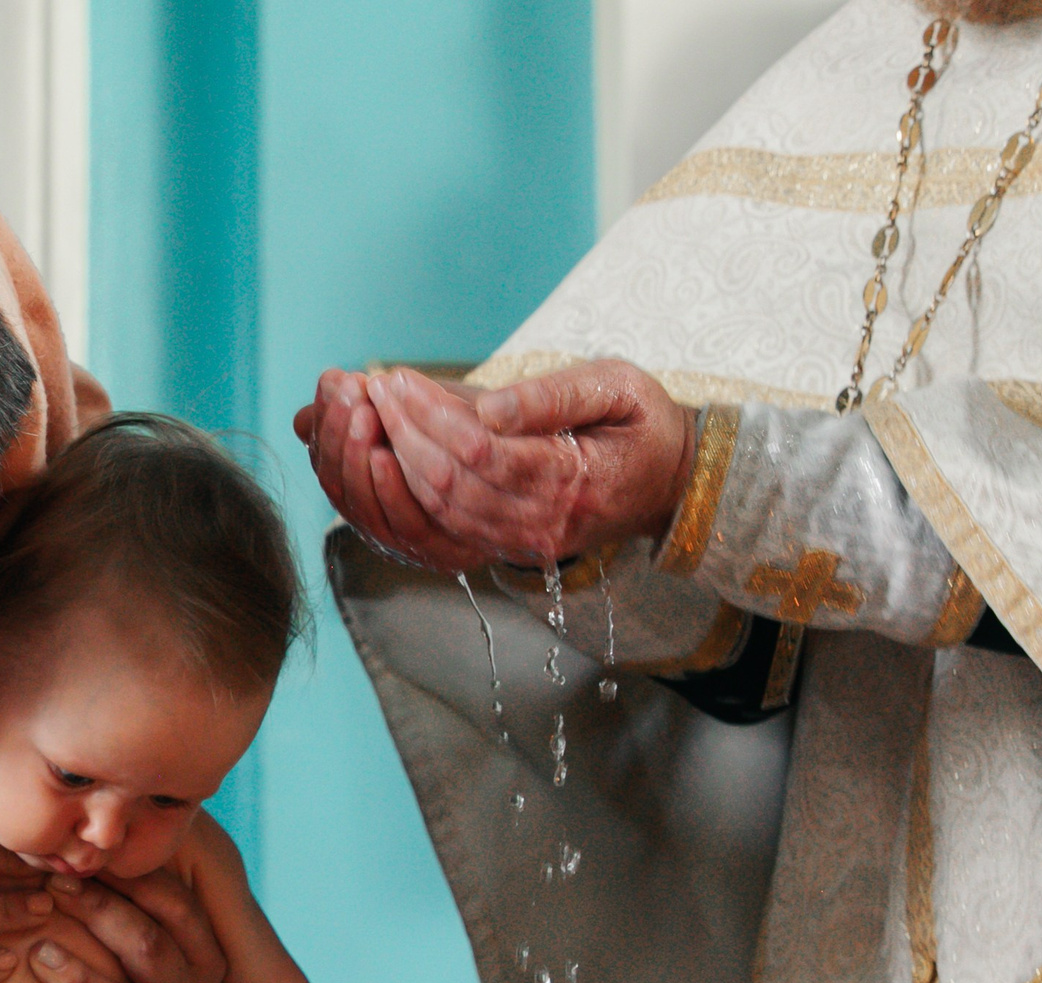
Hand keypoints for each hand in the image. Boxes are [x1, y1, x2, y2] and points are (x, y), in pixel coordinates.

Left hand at [29, 868, 226, 982]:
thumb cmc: (107, 974)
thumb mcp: (124, 931)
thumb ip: (125, 886)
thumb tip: (103, 818)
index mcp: (201, 955)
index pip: (175, 908)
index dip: (124, 882)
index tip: (71, 862)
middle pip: (150, 950)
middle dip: (98, 916)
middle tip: (44, 893)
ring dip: (84, 981)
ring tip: (39, 955)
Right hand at [294, 367, 501, 574]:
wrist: (549, 480)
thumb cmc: (477, 435)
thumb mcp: (420, 416)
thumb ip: (366, 413)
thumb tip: (309, 410)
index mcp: (373, 495)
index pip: (329, 468)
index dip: (326, 429)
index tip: (334, 385)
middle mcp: (386, 527)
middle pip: (342, 490)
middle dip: (339, 440)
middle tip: (348, 398)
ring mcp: (413, 545)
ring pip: (367, 509)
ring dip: (359, 460)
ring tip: (362, 417)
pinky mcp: (447, 555)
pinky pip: (406, 526)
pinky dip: (390, 491)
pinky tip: (384, 455)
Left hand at [365, 360, 696, 565]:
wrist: (669, 482)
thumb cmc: (643, 423)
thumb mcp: (617, 387)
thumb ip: (552, 396)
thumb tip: (487, 410)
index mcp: (573, 480)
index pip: (482, 451)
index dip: (430, 415)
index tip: (398, 378)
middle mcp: (543, 522)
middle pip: (450, 482)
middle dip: (403, 433)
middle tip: (372, 391)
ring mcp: (523, 541)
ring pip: (439, 508)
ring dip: (398, 460)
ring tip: (372, 413)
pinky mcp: (506, 545)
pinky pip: (445, 524)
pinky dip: (409, 488)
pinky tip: (390, 450)